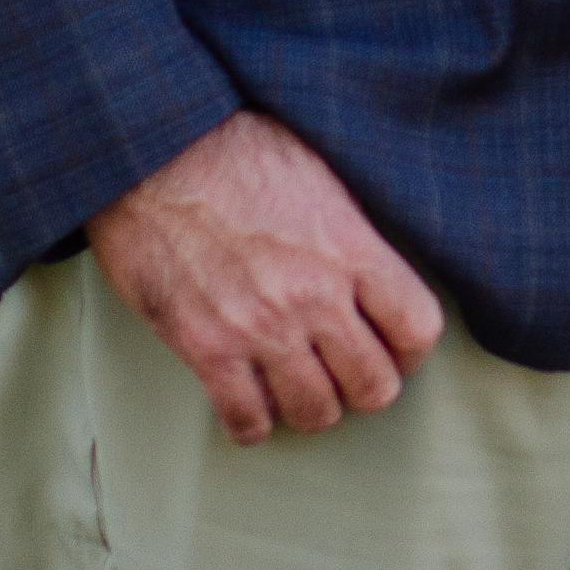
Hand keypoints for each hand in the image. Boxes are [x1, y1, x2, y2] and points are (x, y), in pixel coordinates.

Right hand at [90, 110, 445, 441]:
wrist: (151, 149)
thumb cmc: (231, 148)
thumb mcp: (319, 176)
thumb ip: (352, 234)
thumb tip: (372, 272)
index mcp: (349, 248)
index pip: (418, 328)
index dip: (411, 348)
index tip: (395, 348)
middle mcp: (313, 295)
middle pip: (374, 386)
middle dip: (363, 385)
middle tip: (344, 372)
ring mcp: (260, 326)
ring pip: (315, 413)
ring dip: (309, 405)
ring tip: (297, 386)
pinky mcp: (205, 346)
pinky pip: (246, 419)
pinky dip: (251, 421)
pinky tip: (248, 399)